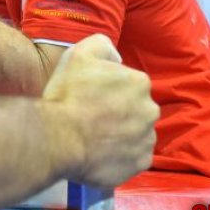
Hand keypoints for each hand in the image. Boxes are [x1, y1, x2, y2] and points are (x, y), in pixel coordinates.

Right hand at [40, 34, 157, 187]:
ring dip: (121, 133)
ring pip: (136, 133)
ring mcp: (147, 139)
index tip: (90, 97)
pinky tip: (100, 153)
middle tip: (92, 118)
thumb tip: (116, 58)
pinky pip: (133, 157)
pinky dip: (120, 155)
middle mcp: (150, 110)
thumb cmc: (68, 95)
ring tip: (94, 137)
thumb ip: (102, 46)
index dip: (107, 90)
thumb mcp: (79, 53)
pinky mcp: (140, 163)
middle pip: (135, 108)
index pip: (128, 84)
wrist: (59, 138)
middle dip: (118, 112)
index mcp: (140, 82)